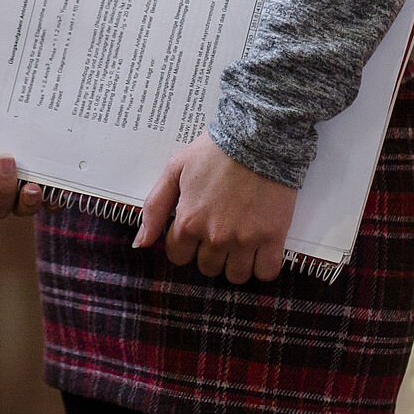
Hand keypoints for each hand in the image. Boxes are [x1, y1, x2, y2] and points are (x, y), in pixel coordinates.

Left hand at [133, 134, 296, 283]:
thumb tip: (140, 243)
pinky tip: (260, 250)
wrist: (258, 137)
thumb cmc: (215, 151)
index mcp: (189, 221)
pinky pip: (267, 273)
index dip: (184, 244)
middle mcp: (215, 236)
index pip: (178, 256)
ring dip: (235, 263)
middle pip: (207, 268)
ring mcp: (245, 239)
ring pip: (235, 276)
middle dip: (209, 253)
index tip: (195, 229)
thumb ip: (155, 208)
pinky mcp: (273, 237)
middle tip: (219, 230)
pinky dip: (262, 267)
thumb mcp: (175, 170)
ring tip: (239, 240)